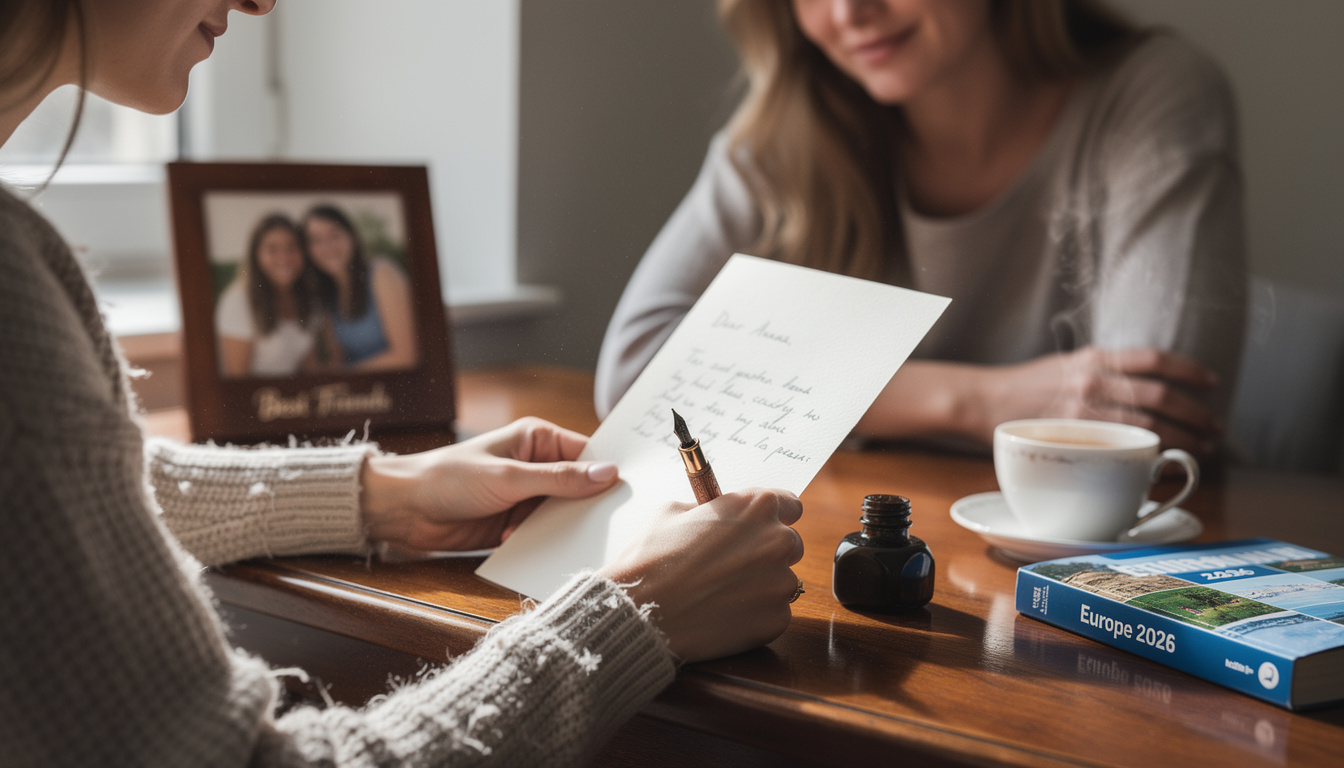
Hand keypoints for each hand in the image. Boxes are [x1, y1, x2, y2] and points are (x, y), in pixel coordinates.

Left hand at [360, 417, 619, 551]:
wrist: (402, 510)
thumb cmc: (448, 478)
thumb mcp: (509, 478)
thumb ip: (558, 479)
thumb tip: (608, 474)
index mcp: (536, 440)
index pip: (586, 454)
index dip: (608, 472)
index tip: (633, 492)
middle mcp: (535, 466)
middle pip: (579, 486)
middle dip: (590, 506)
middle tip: (615, 525)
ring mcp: (525, 497)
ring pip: (563, 514)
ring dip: (567, 529)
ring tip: (587, 544)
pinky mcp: (514, 524)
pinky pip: (543, 534)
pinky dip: (548, 544)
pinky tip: (556, 555)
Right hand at [601, 488, 803, 663]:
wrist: (639, 611)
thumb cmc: (651, 558)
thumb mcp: (674, 512)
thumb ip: (710, 509)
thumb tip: (719, 517)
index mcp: (756, 506)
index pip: (790, 505)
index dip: (773, 517)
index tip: (760, 527)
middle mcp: (777, 541)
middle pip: (789, 544)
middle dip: (766, 553)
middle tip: (732, 565)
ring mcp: (780, 583)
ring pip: (782, 582)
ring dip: (761, 586)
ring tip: (721, 594)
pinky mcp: (776, 620)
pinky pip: (774, 614)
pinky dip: (755, 615)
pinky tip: (723, 615)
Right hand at [982, 347, 1220, 453]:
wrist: (983, 400)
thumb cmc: (1025, 387)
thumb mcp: (1066, 365)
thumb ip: (1103, 372)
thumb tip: (1146, 390)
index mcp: (1094, 359)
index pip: (1154, 359)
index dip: (1189, 370)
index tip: (1211, 383)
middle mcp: (1093, 382)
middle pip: (1161, 397)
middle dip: (1196, 414)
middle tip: (1215, 427)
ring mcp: (1084, 413)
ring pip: (1149, 427)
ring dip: (1184, 438)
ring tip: (1202, 447)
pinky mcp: (1074, 439)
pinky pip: (1123, 451)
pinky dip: (1151, 460)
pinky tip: (1164, 465)